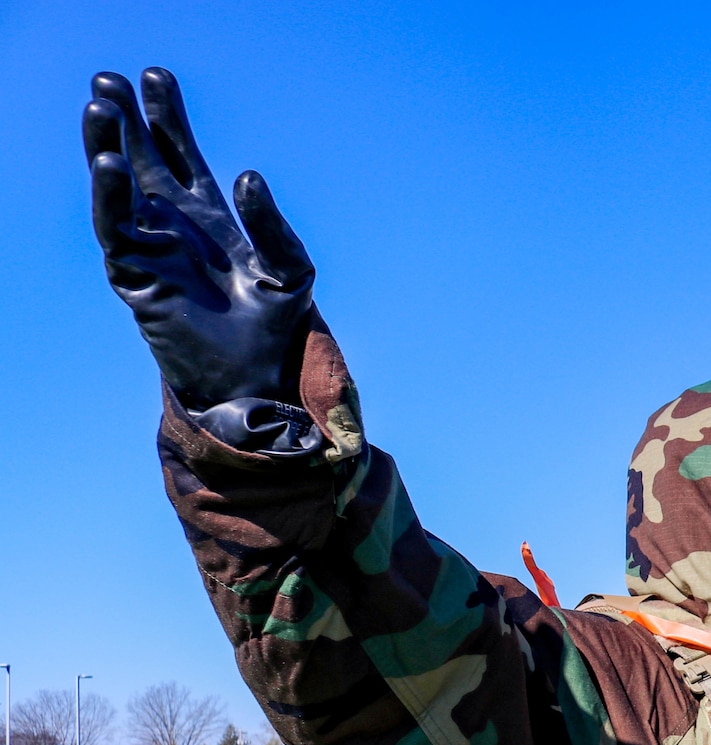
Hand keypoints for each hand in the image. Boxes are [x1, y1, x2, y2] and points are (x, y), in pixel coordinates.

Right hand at [83, 68, 316, 407]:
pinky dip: (111, 196)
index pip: (182, 155)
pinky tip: (113, 164)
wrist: (256, 381)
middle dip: (125, 120)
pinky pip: (116, 228)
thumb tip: (246, 176)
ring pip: (119, 188)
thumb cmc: (275, 329)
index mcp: (211, 218)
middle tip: (107, 77)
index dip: (167, 117)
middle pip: (143, 160)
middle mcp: (174, 226)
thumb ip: (273, 224)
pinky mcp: (135, 276)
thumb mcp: (290, 269)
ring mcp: (150, 248)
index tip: (157, 75)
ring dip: (107, 147)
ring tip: (99, 106)